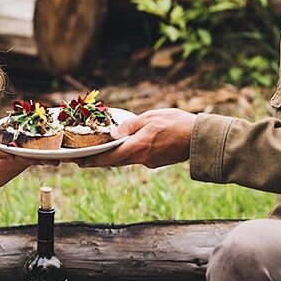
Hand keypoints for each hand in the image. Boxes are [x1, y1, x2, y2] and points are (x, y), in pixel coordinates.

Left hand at [78, 108, 195, 168]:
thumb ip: (130, 126)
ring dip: (117, 155)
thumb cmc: (177, 123)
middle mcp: (143, 159)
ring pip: (128, 159)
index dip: (93, 161)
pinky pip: (140, 157)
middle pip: (116, 161)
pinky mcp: (158, 161)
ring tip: (106, 149)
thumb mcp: (150, 117)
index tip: (80, 162)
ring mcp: (151, 162)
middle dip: (101, 160)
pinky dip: (132, 152)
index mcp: (138, 148)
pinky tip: (131, 143)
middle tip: (86, 158)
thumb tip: (114, 134)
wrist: (200, 137)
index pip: (110, 158)